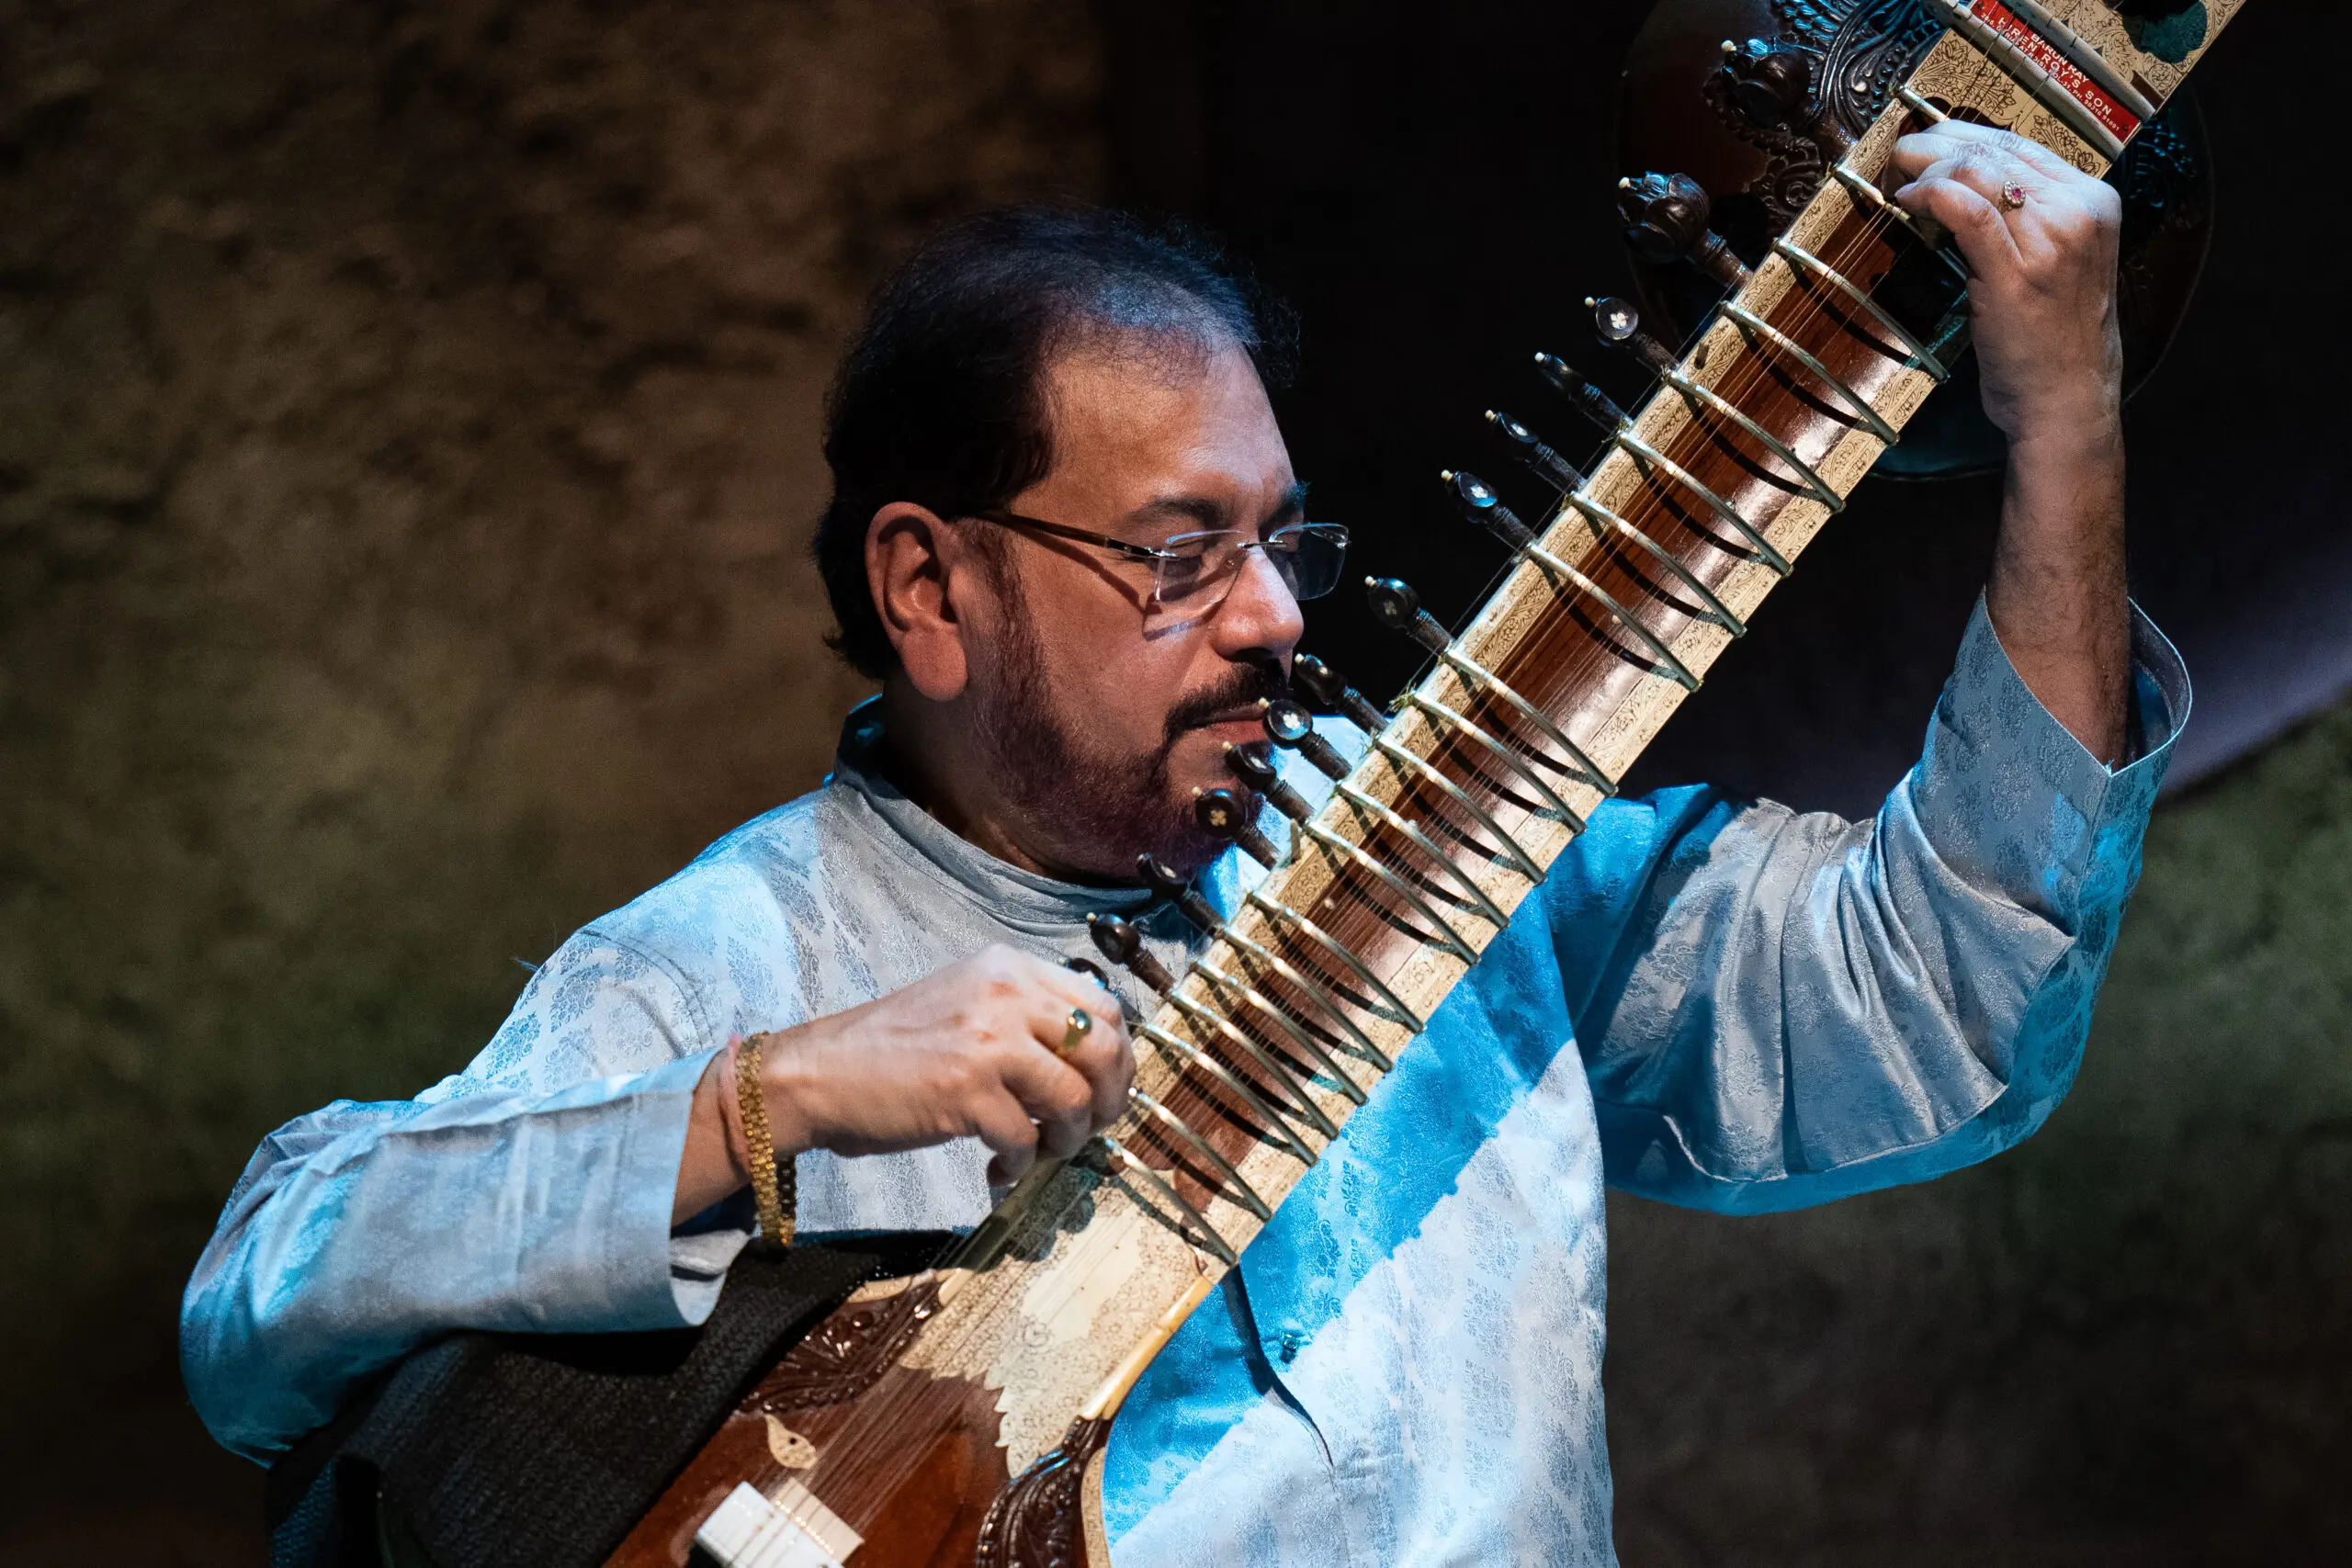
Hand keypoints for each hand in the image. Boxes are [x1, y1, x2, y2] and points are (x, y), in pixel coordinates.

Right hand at [749, 945, 1134, 1189]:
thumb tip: (1093, 1063)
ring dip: (1067, 1139)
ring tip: (1040, 1153)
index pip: (1104, 1006)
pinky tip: (998, 1169)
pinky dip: (1019, 1165)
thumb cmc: (895, 1049)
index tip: (1104, 1090)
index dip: (1117, 1057)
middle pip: (1103, 1049)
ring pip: (1074, 1098)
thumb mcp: (968, 1003)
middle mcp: (1006, 993)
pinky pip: (1025, 1139)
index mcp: (1009, 967)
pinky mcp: (966, 1090)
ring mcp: (987, 1040)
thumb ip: (1026, 1017)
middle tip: (1086, 1129)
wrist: (822, 1072)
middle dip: (1107, 1100)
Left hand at [1888, 119, 2123, 441]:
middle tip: (1898, 156)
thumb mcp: (2054, 260)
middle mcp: (2078, 211)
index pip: (2019, 144)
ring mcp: (2052, 240)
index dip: (1962, 135)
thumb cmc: (2050, 338)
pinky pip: (1967, 210)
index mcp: (2093, 201)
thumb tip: (1965, 181)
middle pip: (1994, 150)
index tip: (1925, 145)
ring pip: (1977, 171)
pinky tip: (1905, 203)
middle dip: (1936, 145)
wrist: (2066, 400)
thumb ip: (2026, 218)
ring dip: (1926, 169)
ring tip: (1897, 180)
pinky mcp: (2017, 272)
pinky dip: (1929, 196)